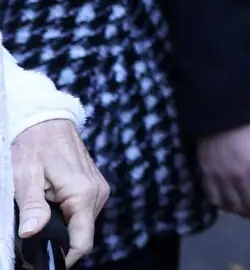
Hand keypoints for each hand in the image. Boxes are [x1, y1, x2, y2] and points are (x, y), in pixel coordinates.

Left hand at [13, 119, 106, 265]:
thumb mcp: (24, 176)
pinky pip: (83, 212)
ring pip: (82, 225)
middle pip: (81, 235)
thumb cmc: (32, 145)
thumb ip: (31, 206)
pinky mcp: (94, 186)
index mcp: (83, 193)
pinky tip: (48, 208)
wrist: (46, 119)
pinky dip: (66, 217)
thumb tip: (31, 233)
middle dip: (58, 243)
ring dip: (62, 229)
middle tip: (28, 240)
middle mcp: (98, 192)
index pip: (82, 241)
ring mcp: (98, 189)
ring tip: (37, 220)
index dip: (62, 258)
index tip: (38, 262)